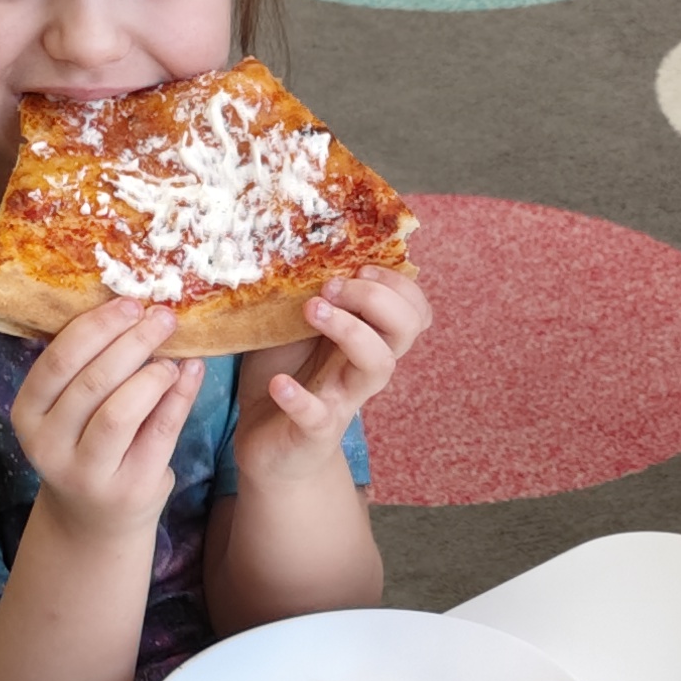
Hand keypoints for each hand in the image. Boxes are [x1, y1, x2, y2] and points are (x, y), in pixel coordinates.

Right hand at [11, 298, 200, 544]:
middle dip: (132, 342)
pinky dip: (179, 397)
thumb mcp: (68, 411)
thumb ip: (88, 367)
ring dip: (153, 374)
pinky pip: (158, 433)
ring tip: (173, 356)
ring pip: (120, 412)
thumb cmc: (86, 446)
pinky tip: (191, 372)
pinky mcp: (129, 488)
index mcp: (27, 414)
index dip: (96, 327)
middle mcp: (48, 446)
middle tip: (162, 317)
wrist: (95, 520)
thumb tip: (135, 309)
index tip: (129, 303)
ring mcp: (87, 473)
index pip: (57, 361)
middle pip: (91, 382)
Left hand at [231, 270, 429, 483]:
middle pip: (406, 329)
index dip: (398, 284)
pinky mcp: (315, 430)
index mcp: (367, 336)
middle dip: (376, 298)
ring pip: (378, 365)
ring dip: (351, 331)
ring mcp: (344, 398)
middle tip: (331, 287)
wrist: (266, 441)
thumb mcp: (297, 323)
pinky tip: (280, 384)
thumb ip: (310, 291)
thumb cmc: (287, 371)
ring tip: (312, 310)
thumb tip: (299, 240)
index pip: (414, 308)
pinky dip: (300, 398)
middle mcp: (363, 365)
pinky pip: (318, 415)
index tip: (358, 266)